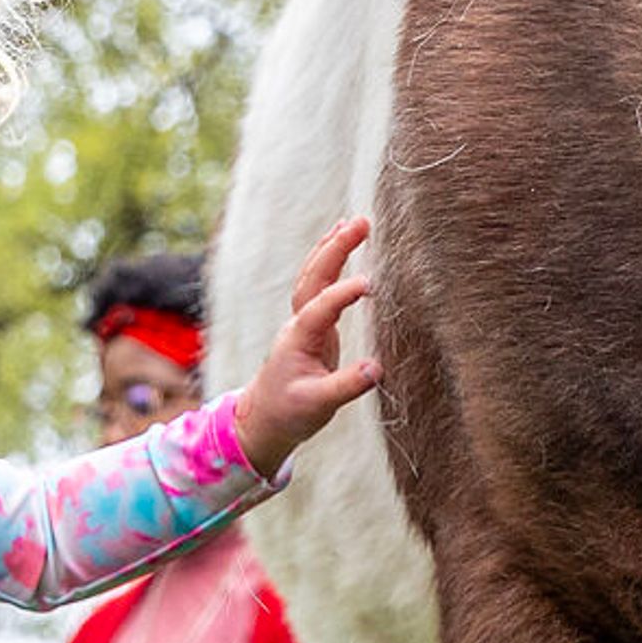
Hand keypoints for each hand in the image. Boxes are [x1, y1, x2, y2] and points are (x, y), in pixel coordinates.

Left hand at [232, 216, 383, 476]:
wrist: (264, 419)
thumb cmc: (289, 412)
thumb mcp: (318, 406)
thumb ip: (346, 386)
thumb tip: (377, 368)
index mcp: (299, 339)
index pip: (321, 307)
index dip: (344, 294)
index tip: (371, 283)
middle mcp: (300, 324)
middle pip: (315, 277)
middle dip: (336, 248)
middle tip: (362, 223)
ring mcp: (305, 322)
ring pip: (315, 276)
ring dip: (333, 248)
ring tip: (354, 223)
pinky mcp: (314, 327)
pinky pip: (321, 285)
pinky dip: (331, 263)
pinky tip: (343, 248)